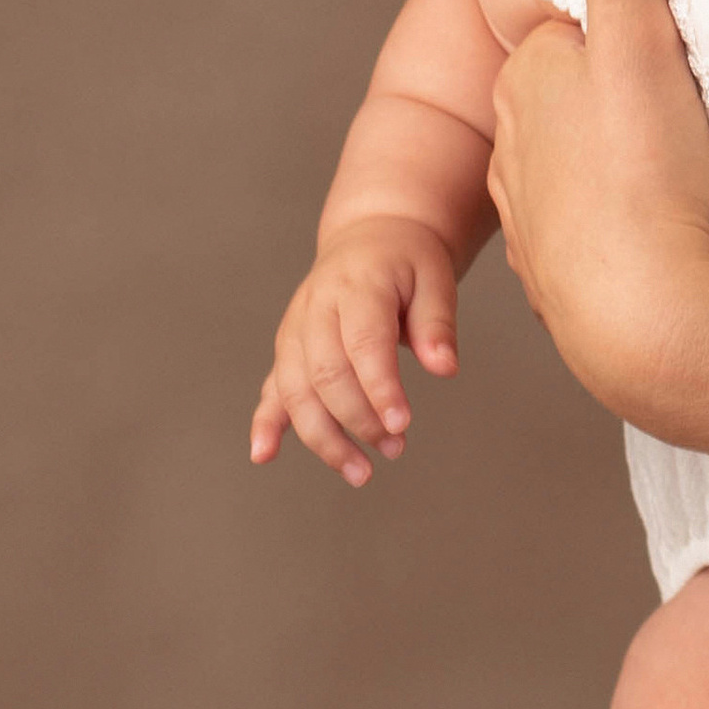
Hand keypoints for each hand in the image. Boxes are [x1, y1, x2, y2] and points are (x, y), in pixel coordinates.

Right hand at [253, 217, 458, 483]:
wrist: (371, 236)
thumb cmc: (408, 262)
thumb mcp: (435, 278)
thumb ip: (438, 324)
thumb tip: (445, 368)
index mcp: (357, 285)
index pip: (363, 343)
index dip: (379, 387)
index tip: (401, 424)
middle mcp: (316, 308)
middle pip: (326, 373)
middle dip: (358, 419)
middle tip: (395, 449)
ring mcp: (296, 330)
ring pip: (297, 390)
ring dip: (324, 437)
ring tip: (360, 473)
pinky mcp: (288, 349)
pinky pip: (272, 388)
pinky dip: (266, 422)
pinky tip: (264, 455)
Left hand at [488, 0, 708, 416]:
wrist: (646, 324)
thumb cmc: (645, 177)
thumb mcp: (640, 39)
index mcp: (525, 80)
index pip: (572, 26)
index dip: (624, 25)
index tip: (675, 41)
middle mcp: (510, 146)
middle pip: (574, 97)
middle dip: (619, 95)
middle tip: (691, 108)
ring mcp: (532, 218)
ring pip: (579, 168)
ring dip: (621, 166)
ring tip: (683, 176)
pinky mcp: (560, 281)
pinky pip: (593, 236)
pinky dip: (622, 230)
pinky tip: (663, 235)